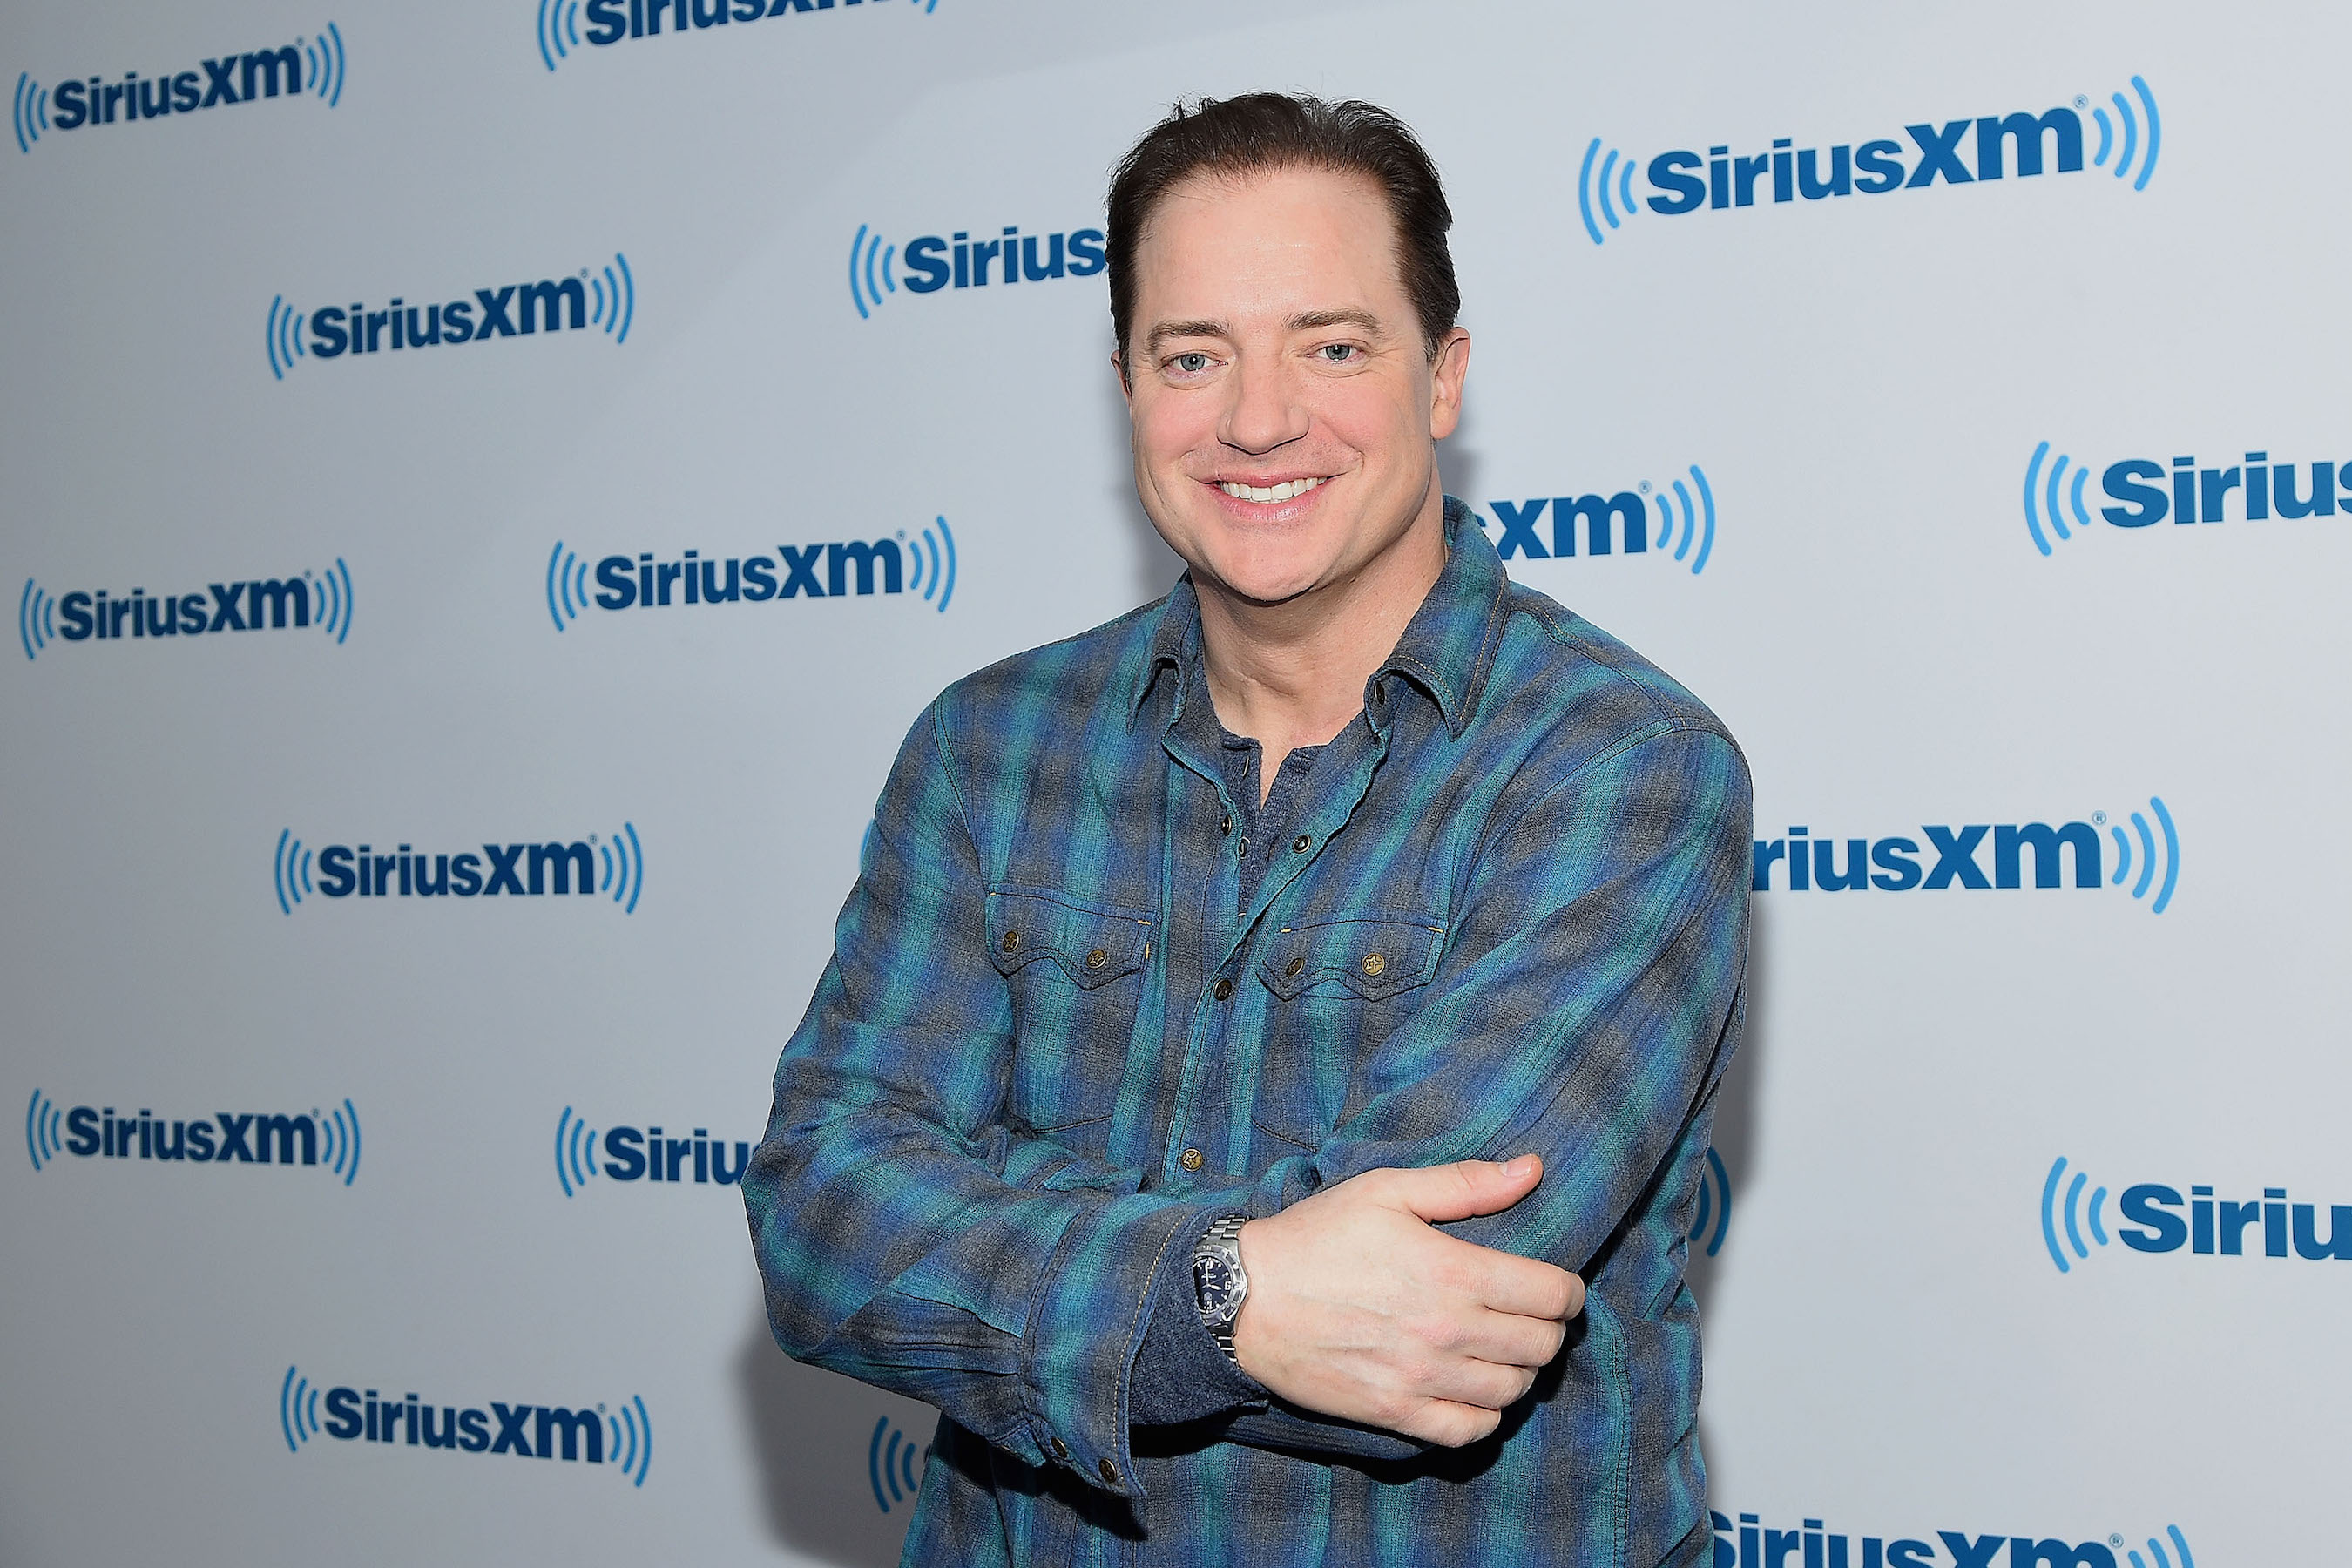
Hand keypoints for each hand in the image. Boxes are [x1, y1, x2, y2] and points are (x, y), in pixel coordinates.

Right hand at [1230, 1155, 1584, 1447]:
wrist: (1243, 1299)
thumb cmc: (1316, 1236)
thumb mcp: (1387, 1190)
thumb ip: (1465, 1183)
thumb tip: (1532, 1168)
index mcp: (1454, 1272)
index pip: (1551, 1295)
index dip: (1568, 1292)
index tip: (1559, 1288)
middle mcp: (1447, 1331)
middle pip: (1539, 1346)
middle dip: (1547, 1329)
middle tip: (1530, 1317)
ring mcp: (1422, 1379)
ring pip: (1511, 1392)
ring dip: (1519, 1372)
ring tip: (1502, 1352)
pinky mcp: (1395, 1413)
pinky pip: (1469, 1432)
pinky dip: (1485, 1416)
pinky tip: (1473, 1393)